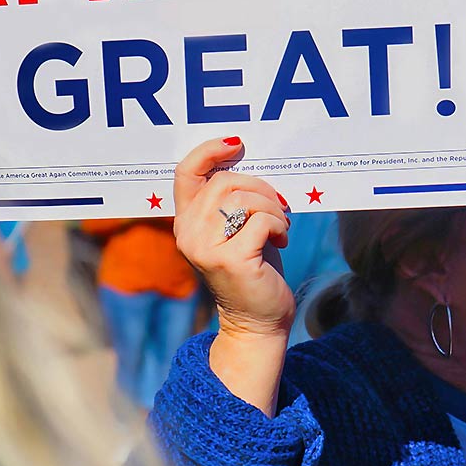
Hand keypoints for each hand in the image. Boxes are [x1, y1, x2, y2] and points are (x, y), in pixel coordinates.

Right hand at [174, 137, 293, 414]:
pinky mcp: (231, 260)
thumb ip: (230, 198)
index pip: (185, 172)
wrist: (257, 321)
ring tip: (280, 226)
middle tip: (277, 207)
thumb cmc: (252, 267)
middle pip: (226, 181)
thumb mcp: (234, 227)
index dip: (209, 150)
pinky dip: (279, 225)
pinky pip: (262, 220)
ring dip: (273, 207)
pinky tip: (281, 241)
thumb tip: (249, 159)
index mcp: (186, 221)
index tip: (237, 143)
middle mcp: (188, 233)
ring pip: (245, 198)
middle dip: (261, 188)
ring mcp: (206, 247)